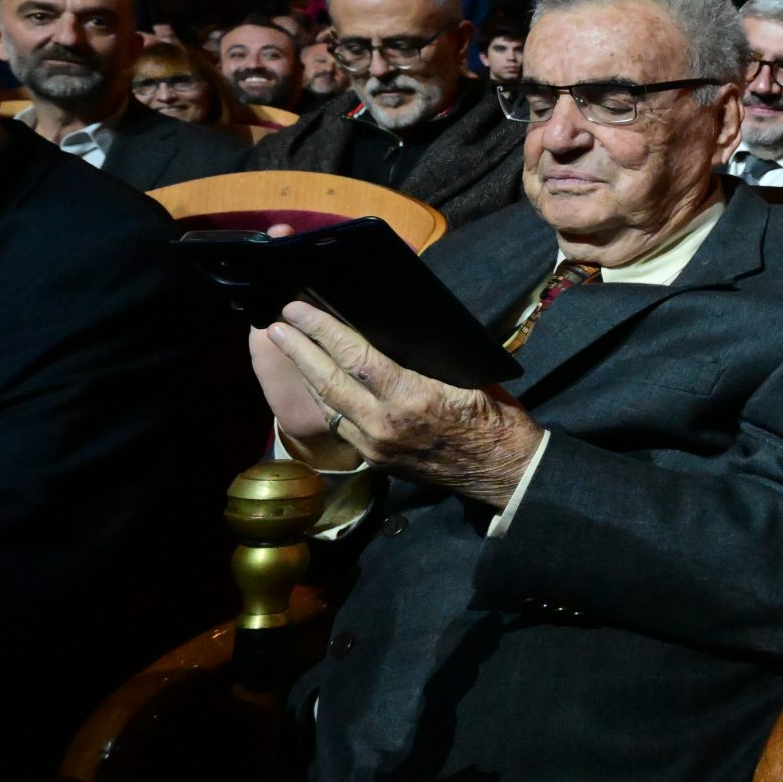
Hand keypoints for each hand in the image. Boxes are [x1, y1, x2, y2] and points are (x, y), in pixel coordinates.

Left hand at [256, 300, 542, 504]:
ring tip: (287, 347)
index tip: (298, 309)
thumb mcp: (470, 378)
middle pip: (328, 381)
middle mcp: (385, 424)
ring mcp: (376, 446)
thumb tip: (397, 331)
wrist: (506, 472)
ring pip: (327, 406)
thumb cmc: (497, 419)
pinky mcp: (376, 461)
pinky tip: (318, 384)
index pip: (354, 358)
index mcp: (412, 398)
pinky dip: (325, 400)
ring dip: (305, 375)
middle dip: (298, 350)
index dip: (322, 330)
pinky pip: (340, 426)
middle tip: (275, 324)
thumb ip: (428, 360)